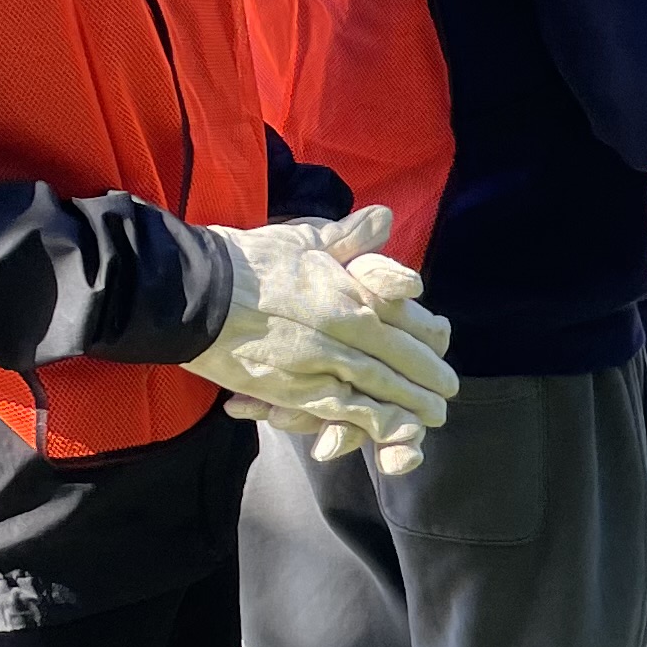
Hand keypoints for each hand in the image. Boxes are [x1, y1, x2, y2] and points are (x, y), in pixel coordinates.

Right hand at [195, 207, 460, 472]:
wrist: (198, 293)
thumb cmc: (249, 261)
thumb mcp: (305, 238)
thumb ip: (349, 236)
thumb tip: (384, 216)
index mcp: (351, 290)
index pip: (404, 316)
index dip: (427, 332)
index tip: (443, 340)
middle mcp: (347, 327)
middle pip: (401, 356)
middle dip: (429, 375)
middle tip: (448, 389)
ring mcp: (325, 361)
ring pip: (382, 386)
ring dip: (413, 403)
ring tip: (434, 416)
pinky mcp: (299, 390)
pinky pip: (348, 410)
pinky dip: (377, 421)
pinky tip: (399, 430)